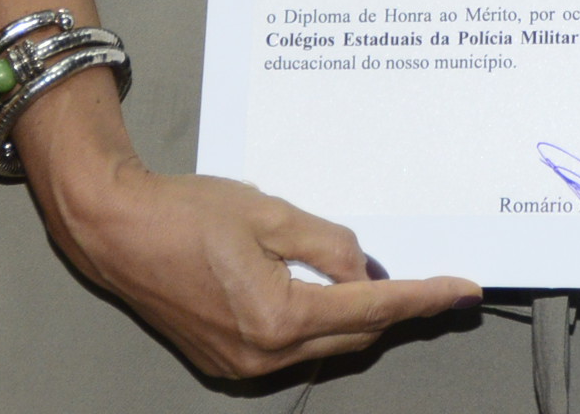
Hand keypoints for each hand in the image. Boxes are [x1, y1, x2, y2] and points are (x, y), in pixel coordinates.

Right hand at [20, 73, 480, 377]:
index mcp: (279, 317)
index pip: (374, 308)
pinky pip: (293, 349)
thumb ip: (328, 243)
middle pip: (354, 335)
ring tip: (375, 279)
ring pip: (325, 345)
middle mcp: (263, 355)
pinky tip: (324, 292)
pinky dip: (318, 323)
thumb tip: (365, 269)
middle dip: (396, 310)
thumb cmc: (185, 213)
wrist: (117, 230)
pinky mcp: (225, 361)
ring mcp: (241, 365)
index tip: (462, 291)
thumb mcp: (271, 213)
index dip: (424, 298)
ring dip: (355, 316)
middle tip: (433, 284)